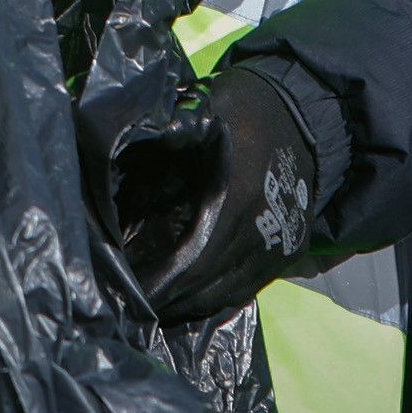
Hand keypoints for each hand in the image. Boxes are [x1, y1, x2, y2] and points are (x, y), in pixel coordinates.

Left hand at [82, 62, 315, 326]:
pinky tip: (187, 296)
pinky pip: (245, 289)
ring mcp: (279, 246)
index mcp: (236, 196)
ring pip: (226, 295)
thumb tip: (105, 159)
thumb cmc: (242, 109)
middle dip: (167, 299)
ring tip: (154, 302)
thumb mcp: (198, 112)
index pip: (192, 261)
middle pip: (206, 287)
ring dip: (188, 303)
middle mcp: (262, 230)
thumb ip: (159, 138)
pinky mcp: (288, 252)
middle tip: (131, 301)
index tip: (127, 289)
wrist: (307, 113)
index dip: (159, 283)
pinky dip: (214, 296)